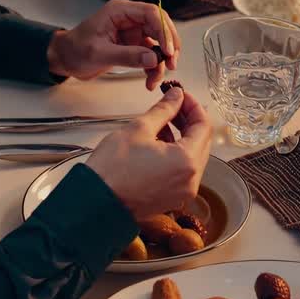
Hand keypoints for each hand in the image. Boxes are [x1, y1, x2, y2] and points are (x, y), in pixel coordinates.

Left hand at [46, 0, 180, 89]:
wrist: (65, 59)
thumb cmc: (75, 49)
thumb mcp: (99, 53)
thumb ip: (127, 55)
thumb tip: (153, 58)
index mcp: (119, 11)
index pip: (150, 13)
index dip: (163, 30)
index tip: (168, 50)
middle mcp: (128, 18)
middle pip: (159, 26)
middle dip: (168, 45)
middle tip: (172, 63)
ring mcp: (132, 32)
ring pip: (157, 42)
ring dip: (161, 61)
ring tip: (156, 78)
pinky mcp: (132, 45)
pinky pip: (150, 54)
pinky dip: (153, 67)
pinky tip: (150, 80)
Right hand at [86, 85, 211, 218]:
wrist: (95, 203)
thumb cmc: (112, 171)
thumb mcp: (139, 129)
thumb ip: (163, 110)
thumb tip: (176, 97)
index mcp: (186, 162)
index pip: (204, 126)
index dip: (193, 106)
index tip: (182, 96)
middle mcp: (190, 180)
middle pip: (201, 142)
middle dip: (189, 120)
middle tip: (173, 105)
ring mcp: (182, 192)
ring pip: (192, 156)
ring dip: (182, 136)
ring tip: (163, 121)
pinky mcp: (171, 198)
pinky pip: (182, 170)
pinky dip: (175, 154)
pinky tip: (159, 141)